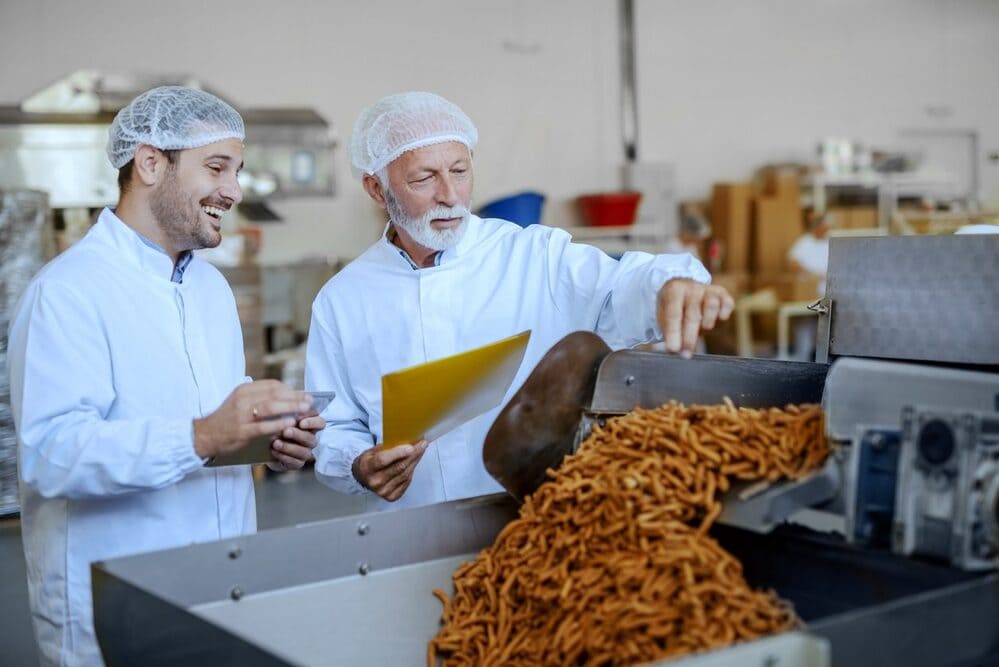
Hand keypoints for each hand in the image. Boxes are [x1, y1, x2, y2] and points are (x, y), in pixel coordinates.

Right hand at [193, 380, 312, 459]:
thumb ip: (259, 397)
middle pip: (275, 394)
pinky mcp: (242, 431)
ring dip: (291, 407)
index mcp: (244, 390)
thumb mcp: (240, 401)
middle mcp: (243, 399)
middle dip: (295, 397)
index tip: (303, 394)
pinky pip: (264, 426)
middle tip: (310, 401)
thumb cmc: (227, 419)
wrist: (205, 435)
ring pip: (271, 407)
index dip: (290, 389)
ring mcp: (242, 415)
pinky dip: (279, 424)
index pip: (272, 385)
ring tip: (305, 410)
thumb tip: (285, 395)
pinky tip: (290, 424)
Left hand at [267, 414, 325, 471]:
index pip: (320, 423)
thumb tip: (287, 403)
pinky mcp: (297, 463)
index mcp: (310, 425)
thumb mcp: (281, 416)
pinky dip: (284, 456)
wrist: (263, 445)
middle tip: (286, 431)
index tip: (301, 422)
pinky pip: (294, 462)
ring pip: (304, 452)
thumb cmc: (276, 427)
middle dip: (298, 435)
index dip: (312, 422)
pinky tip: (274, 451)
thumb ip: (288, 412)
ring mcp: (305, 452)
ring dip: (289, 447)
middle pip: (312, 438)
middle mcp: (310, 439)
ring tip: (276, 443)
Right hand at [351, 441, 428, 501]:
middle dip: (414, 454)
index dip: (398, 453)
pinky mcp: (391, 496)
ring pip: (405, 474)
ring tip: (420, 451)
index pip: (383, 460)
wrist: (363, 477)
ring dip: (415, 461)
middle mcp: (375, 481)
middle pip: (399, 467)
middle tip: (422, 444)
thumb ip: (388, 447)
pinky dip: (411, 471)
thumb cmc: (370, 461)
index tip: (411, 447)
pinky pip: (406, 482)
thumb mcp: (373, 451)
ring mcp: (383, 491)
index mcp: (367, 467)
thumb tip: (408, 441)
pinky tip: (413, 463)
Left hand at [657, 279, 734, 357]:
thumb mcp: (664, 316)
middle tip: (685, 354)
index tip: (673, 350)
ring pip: (711, 306)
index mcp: (674, 290)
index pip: (674, 314)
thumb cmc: (673, 307)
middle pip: (692, 315)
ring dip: (707, 324)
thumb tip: (674, 350)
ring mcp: (708, 289)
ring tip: (702, 331)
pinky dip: (725, 312)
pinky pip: (727, 303)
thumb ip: (668, 331)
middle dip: (689, 338)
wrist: (684, 290)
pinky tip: (720, 319)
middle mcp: (692, 287)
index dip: (674, 333)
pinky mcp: (722, 293)